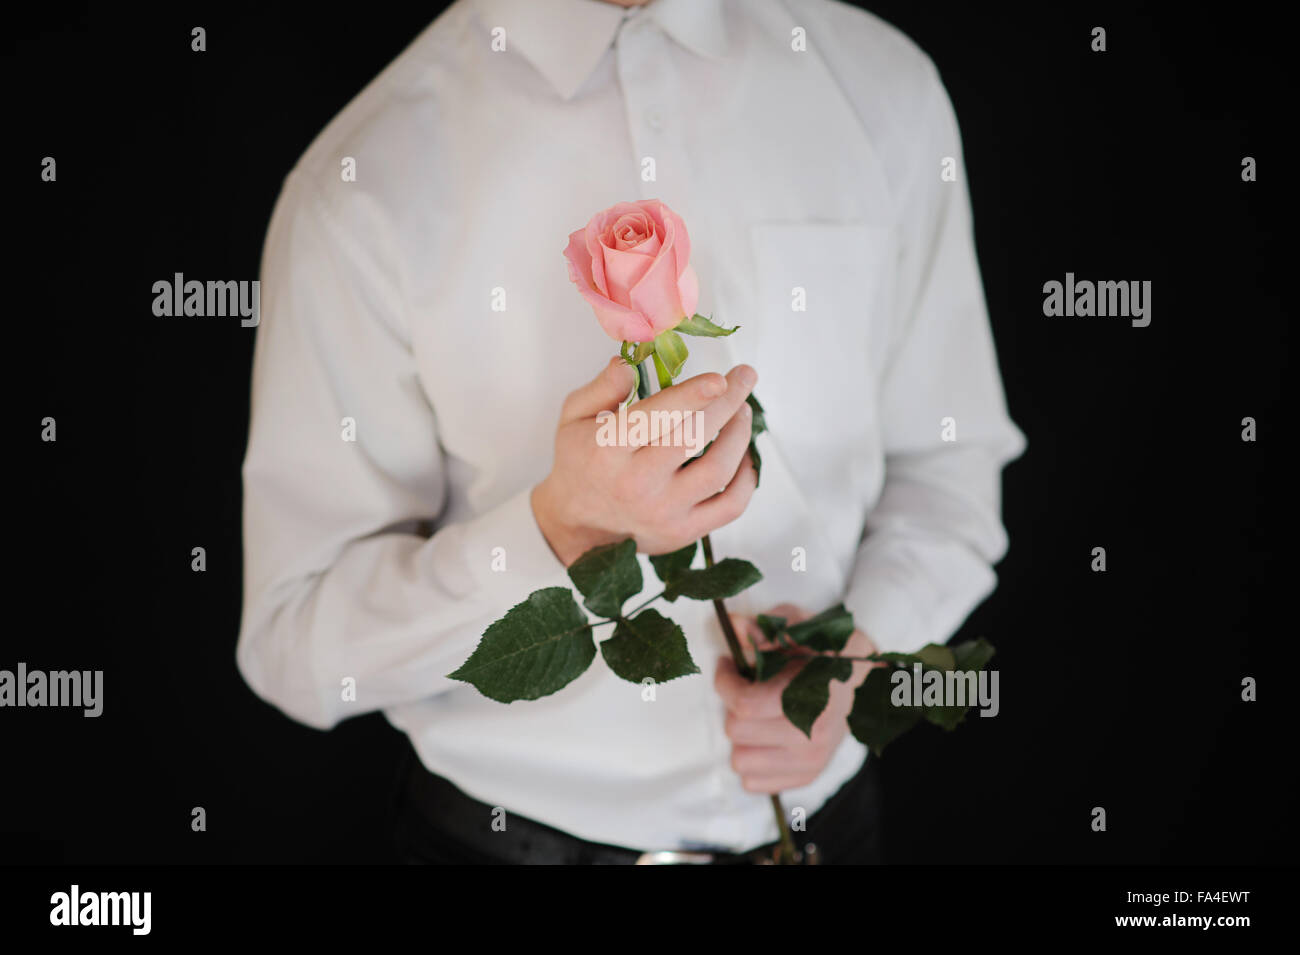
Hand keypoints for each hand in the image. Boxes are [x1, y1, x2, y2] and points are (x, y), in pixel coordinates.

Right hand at [531, 356, 758, 564]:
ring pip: (718, 471)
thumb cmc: (579, 462)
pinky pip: (730, 506)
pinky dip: (747, 478)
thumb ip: (601, 388)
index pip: (654, 418)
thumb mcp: (573, 417)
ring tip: (743, 411)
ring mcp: (664, 511)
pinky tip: (744, 454)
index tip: (720, 379)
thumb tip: (627, 366)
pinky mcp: (684, 532)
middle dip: (727, 403)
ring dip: (739, 435)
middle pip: (693, 438)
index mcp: (607, 449)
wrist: (578, 524)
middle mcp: (637, 483)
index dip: (691, 396)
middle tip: (744, 377)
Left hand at [714, 603, 880, 792]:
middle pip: (737, 731)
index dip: (725, 681)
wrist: (860, 676)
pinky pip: (753, 781)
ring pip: (741, 761)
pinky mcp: (807, 776)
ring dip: (741, 736)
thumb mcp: (797, 624)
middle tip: (746, 688)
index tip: (729, 665)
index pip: (745, 704)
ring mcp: (812, 760)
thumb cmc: (823, 648)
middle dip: (733, 706)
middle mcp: (814, 735)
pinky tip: (764, 736)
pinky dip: (752, 759)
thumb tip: (734, 625)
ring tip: (757, 714)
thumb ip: (764, 627)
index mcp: (812, 696)